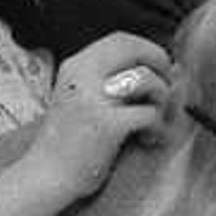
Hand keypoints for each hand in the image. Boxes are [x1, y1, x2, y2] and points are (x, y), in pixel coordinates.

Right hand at [31, 35, 173, 197]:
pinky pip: (151, 114)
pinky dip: (159, 128)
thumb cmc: (70, 142)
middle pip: (136, 50)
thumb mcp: (84, 100)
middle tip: (167, 88)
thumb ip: (115, 81)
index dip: (149, 49)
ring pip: (148, 80)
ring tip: (155, 121)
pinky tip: (149, 139)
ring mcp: (94, 99)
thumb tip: (169, 67)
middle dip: (161, 66)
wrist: (46, 175)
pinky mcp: (107, 124)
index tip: (161, 66)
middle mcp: (82, 76)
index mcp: (75, 67)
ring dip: (163, 100)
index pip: (120, 39)